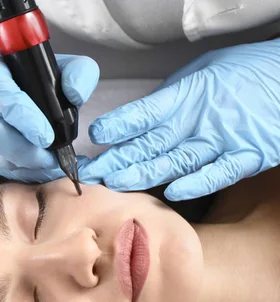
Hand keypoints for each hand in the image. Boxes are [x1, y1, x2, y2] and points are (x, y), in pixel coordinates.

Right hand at [0, 51, 99, 181]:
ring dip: (26, 165)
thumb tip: (74, 93)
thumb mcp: (65, 69)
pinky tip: (39, 168)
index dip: (21, 116)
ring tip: (50, 163)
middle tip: (52, 158)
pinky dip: (21, 173)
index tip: (46, 136)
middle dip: (26, 152)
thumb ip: (79, 73)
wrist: (23, 93)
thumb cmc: (42, 81)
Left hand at [79, 39, 279, 199]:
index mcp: (188, 94)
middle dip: (117, 159)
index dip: (119, 125)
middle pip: (151, 143)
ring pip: (176, 162)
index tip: (97, 136)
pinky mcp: (245, 157)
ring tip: (115, 184)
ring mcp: (222, 140)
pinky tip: (172, 192)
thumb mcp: (203, 73)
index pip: (145, 113)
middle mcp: (200, 119)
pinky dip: (196, 184)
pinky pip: (217, 174)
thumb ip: (173, 99)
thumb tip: (142, 120)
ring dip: (143, 174)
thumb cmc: (246, 73)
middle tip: (91, 172)